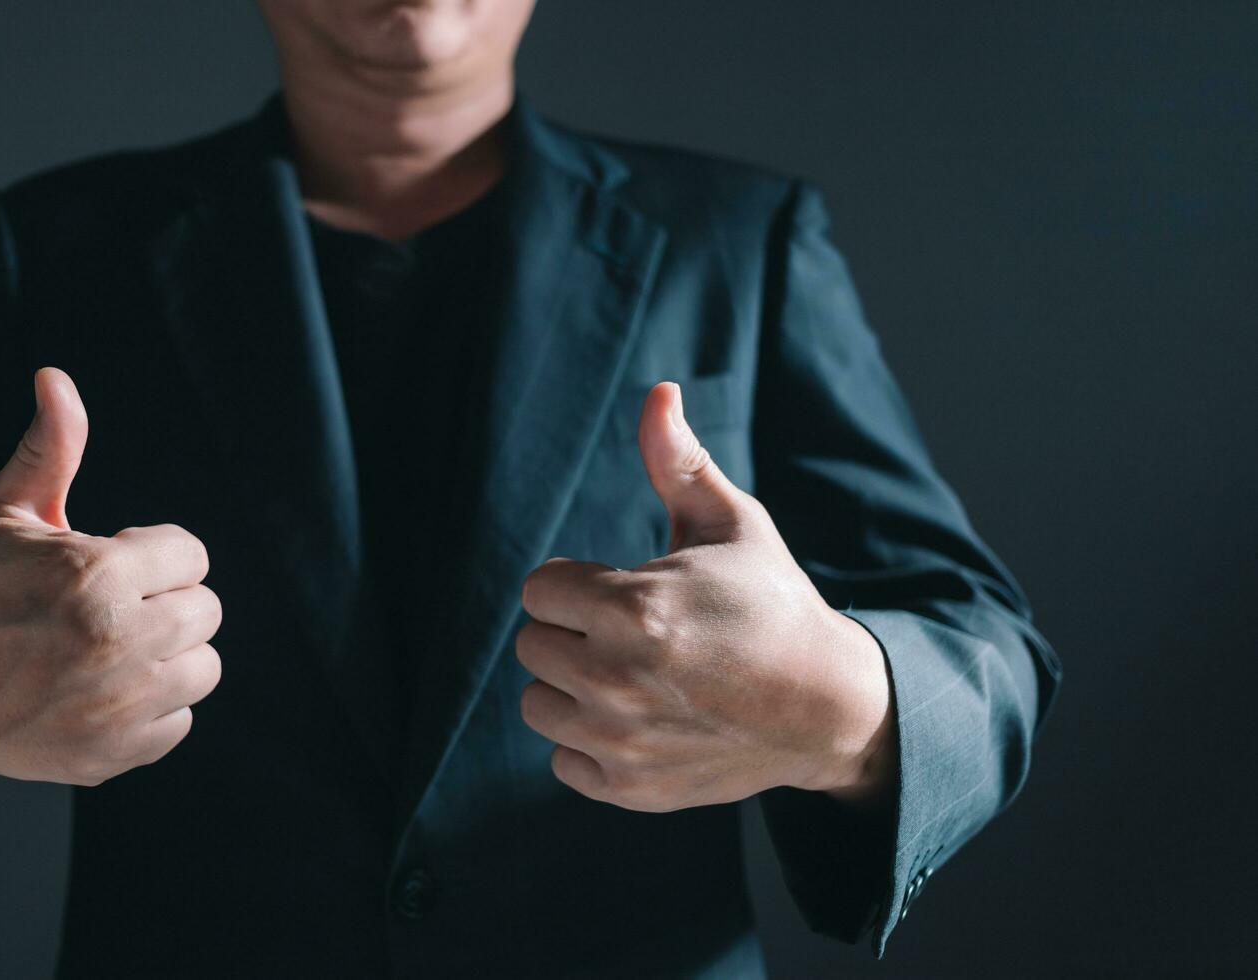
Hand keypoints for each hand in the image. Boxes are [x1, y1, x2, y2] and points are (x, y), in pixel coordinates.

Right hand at [0, 367, 222, 799]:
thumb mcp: (4, 513)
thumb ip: (49, 447)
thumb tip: (55, 377)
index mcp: (97, 576)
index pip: (190, 552)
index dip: (153, 552)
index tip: (113, 563)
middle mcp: (117, 643)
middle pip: (205, 610)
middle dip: (165, 599)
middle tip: (112, 606)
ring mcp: (119, 707)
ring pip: (203, 667)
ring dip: (169, 655)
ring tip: (116, 646)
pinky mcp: (117, 755)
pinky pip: (180, 721)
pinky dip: (153, 709)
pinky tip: (106, 691)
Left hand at [515, 381, 894, 812]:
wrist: (828, 705)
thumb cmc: (772, 602)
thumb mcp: (732, 524)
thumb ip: (679, 462)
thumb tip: (659, 391)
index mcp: (633, 608)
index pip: (537, 590)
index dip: (578, 584)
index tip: (622, 589)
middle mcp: (617, 680)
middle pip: (531, 644)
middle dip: (573, 632)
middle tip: (635, 634)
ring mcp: (621, 742)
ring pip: (537, 703)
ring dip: (572, 688)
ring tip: (633, 676)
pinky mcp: (629, 789)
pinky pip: (561, 761)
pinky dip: (588, 745)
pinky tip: (640, 721)